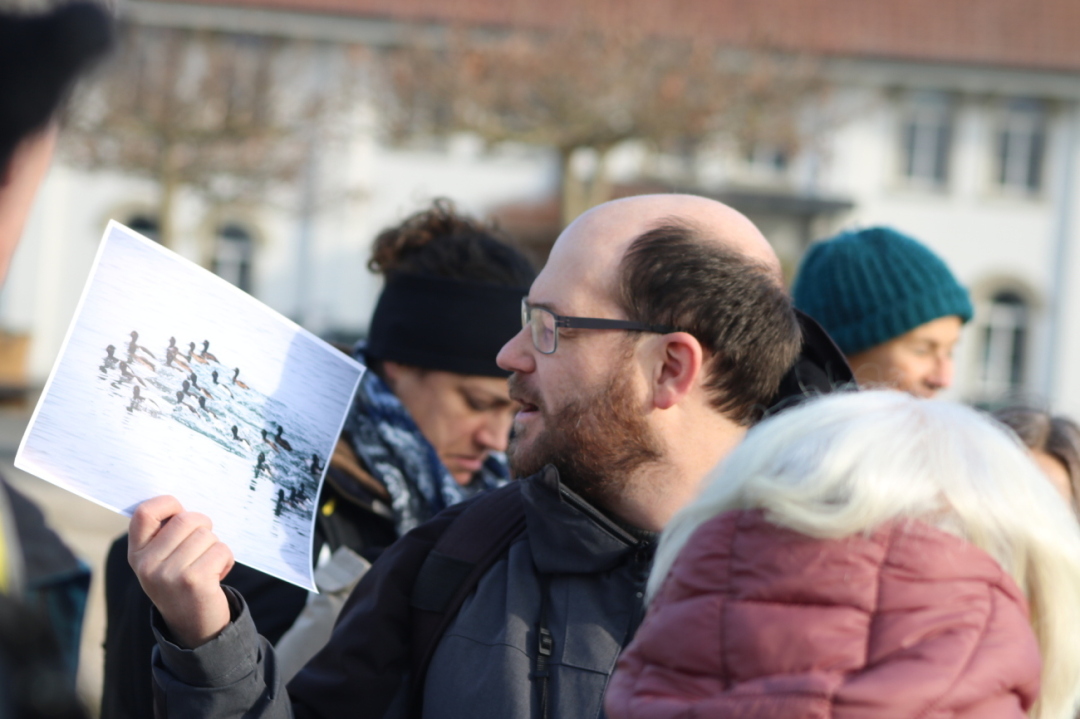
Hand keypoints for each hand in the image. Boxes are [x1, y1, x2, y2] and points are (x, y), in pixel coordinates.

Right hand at [128, 495, 234, 647]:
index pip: (144, 513)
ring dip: (215, 546)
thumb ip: (165, 535)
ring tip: (208, 565)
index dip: (168, 504)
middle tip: (203, 546)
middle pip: (186, 519)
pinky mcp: (194, 581)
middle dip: (203, 527)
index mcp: (137, 554)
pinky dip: (226, 559)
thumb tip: (182, 504)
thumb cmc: (182, 583)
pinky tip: (217, 575)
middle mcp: (148, 565)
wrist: (194, 628)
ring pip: (207, 535)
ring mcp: (169, 574)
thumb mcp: (162, 561)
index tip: (180, 512)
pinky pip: (221, 550)